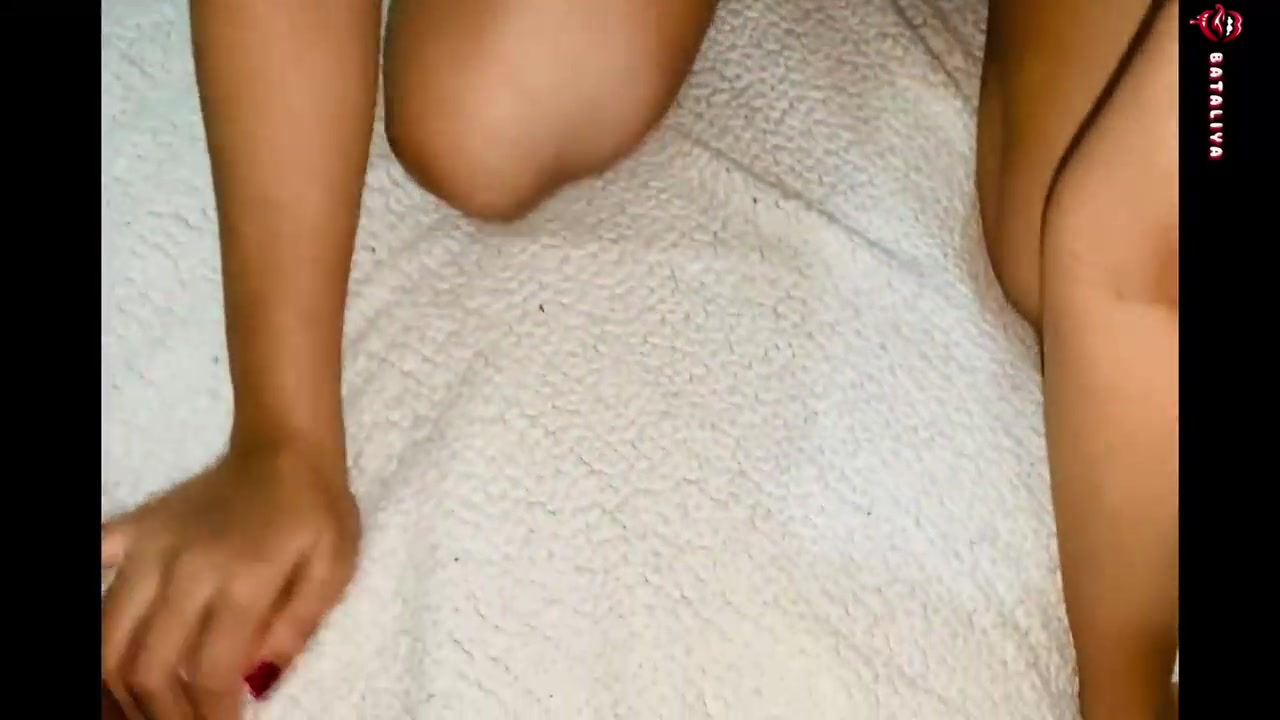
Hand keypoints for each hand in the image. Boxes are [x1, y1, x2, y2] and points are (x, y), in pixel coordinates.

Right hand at [101, 441, 360, 719]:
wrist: (286, 447)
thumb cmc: (317, 511)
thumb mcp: (335, 568)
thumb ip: (298, 625)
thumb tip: (259, 681)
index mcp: (242, 576)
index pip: (211, 669)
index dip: (212, 714)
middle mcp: (185, 565)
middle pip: (148, 665)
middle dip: (163, 714)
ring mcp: (150, 546)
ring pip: (108, 636)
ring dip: (120, 685)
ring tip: (147, 707)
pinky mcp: (133, 529)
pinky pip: (92, 564)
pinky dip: (92, 612)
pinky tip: (110, 644)